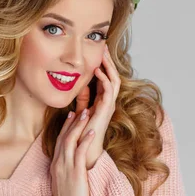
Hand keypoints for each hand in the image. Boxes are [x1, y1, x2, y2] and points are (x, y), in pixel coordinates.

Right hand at [50, 108, 95, 195]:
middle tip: (78, 109)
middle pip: (63, 137)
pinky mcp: (76, 173)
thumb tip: (73, 164)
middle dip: (71, 123)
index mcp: (55, 165)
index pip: (59, 142)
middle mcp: (58, 163)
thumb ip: (66, 170)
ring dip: (79, 126)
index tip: (71, 117)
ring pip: (70, 141)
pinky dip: (86, 140)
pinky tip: (93, 132)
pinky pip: (80, 152)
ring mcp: (66, 167)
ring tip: (87, 113)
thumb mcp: (63, 183)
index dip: (65, 128)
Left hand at [75, 45, 120, 169]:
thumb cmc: (82, 131)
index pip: (107, 78)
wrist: (84, 148)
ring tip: (102, 54)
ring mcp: (109, 106)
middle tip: (103, 47)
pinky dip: (104, 80)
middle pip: (112, 76)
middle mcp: (108, 102)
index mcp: (103, 100)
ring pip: (114, 81)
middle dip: (108, 62)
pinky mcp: (106, 110)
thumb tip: (80, 85)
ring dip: (109, 67)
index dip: (104, 64)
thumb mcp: (81, 109)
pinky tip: (97, 70)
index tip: (99, 51)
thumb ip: (83, 98)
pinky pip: (109, 91)